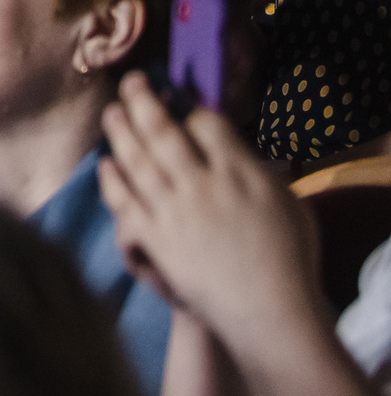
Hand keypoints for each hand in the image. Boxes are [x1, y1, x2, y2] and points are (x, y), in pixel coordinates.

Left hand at [98, 72, 323, 349]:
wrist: (269, 314)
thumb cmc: (289, 262)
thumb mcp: (289, 206)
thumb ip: (259, 174)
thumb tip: (237, 152)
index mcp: (242, 173)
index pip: (209, 124)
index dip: (193, 110)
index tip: (183, 102)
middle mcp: (203, 185)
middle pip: (163, 132)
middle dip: (144, 101)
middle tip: (131, 82)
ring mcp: (174, 211)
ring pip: (138, 160)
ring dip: (120, 132)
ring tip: (111, 111)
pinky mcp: (155, 238)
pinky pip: (124, 201)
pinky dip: (112, 181)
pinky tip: (105, 166)